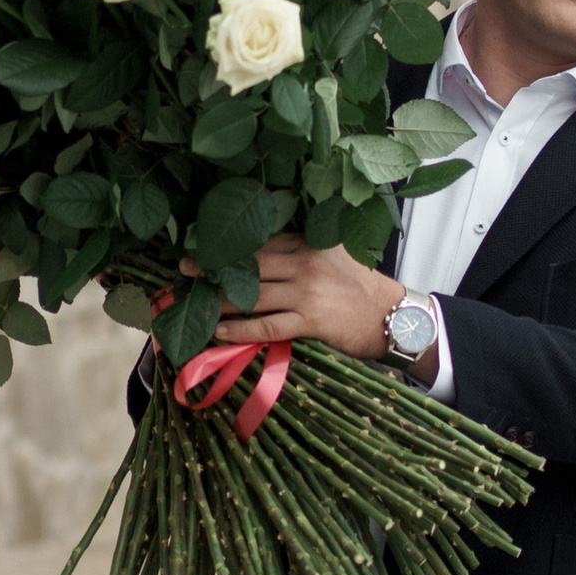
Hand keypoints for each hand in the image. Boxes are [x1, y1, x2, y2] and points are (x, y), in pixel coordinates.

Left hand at [210, 236, 402, 359]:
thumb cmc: (361, 287)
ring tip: (193, 305)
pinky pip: (266, 326)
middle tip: (183, 271)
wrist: (392, 316)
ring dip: (218, 301)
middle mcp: (305, 263)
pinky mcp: (310, 321)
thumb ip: (302, 251)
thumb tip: (262, 257)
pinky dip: (240, 330)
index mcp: (310, 243)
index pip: (262, 243)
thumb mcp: (334, 255)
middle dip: (213, 268)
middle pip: (250, 265)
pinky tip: (220, 332)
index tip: (203, 249)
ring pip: (252, 296)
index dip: (230, 248)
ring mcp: (306, 293)